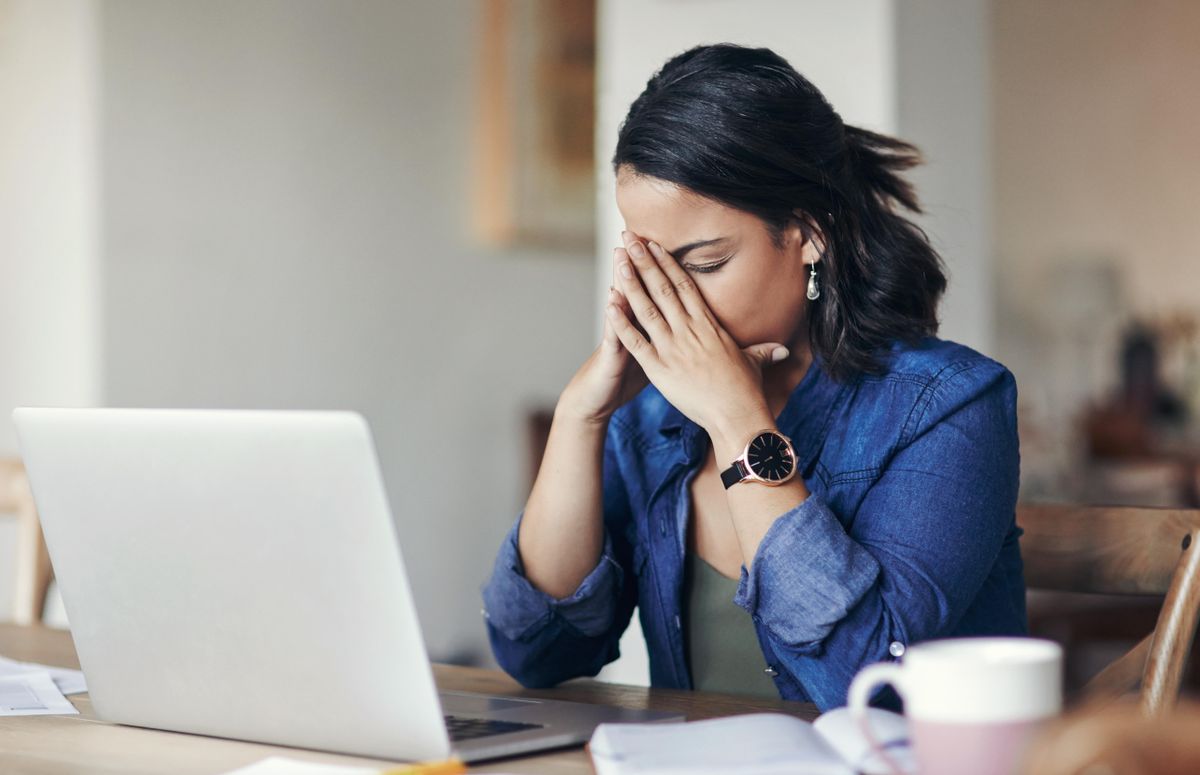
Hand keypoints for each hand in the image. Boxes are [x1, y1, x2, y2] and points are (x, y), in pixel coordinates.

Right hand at [557, 249, 649, 424]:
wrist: (594, 399)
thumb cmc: (623, 378)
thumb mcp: (649, 356)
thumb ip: (661, 337)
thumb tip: (682, 326)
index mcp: (645, 326)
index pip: (654, 293)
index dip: (659, 270)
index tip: (664, 243)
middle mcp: (630, 327)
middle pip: (638, 291)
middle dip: (640, 264)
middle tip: (640, 235)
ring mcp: (618, 338)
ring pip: (622, 306)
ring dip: (623, 281)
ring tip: (622, 256)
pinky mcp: (611, 357)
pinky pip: (615, 336)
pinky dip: (614, 318)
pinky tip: (611, 300)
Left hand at [606, 230, 787, 439]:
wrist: (737, 416)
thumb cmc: (746, 392)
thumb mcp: (754, 364)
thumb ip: (763, 351)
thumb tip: (783, 349)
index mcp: (709, 325)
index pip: (685, 285)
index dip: (668, 263)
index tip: (654, 245)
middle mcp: (690, 330)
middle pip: (663, 287)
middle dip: (644, 261)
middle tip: (629, 238)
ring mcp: (673, 348)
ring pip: (647, 307)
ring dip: (631, 282)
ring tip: (618, 259)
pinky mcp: (659, 368)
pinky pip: (636, 341)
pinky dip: (621, 322)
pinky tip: (609, 303)